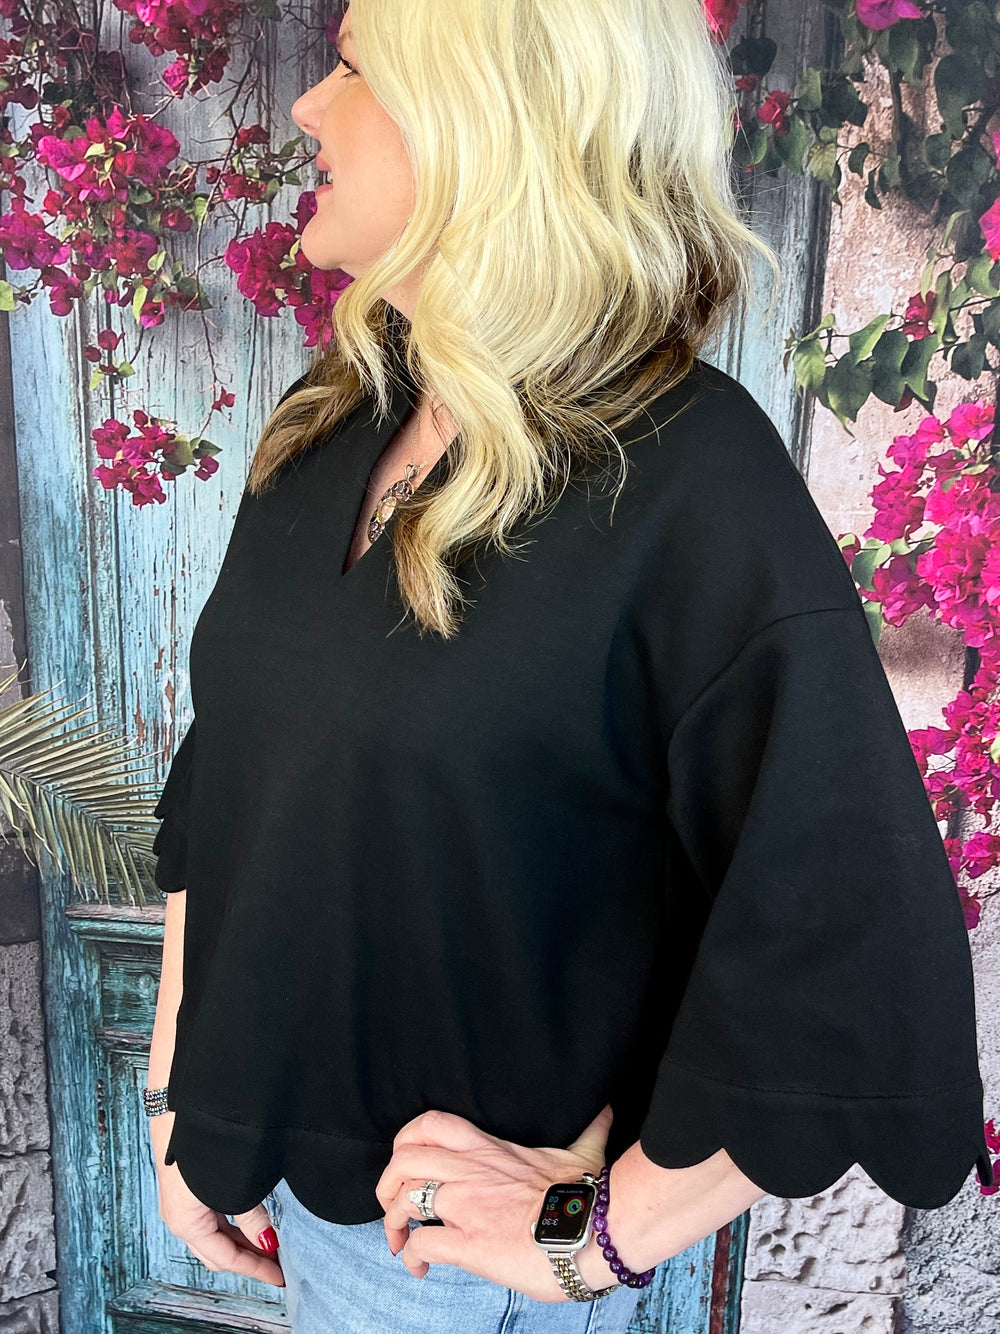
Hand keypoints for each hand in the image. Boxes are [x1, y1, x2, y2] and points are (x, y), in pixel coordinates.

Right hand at [149, 1111, 284, 1287]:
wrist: (179, 1099)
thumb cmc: (200, 1138)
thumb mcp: (232, 1182)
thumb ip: (252, 1215)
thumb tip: (269, 1240)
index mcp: (186, 1222)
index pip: (226, 1258)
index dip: (255, 1269)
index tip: (279, 1276)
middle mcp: (179, 1218)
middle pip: (217, 1253)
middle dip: (248, 1260)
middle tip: (278, 1265)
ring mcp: (180, 1203)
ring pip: (213, 1237)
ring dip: (240, 1244)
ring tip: (269, 1246)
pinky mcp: (185, 1188)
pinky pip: (209, 1220)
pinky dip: (231, 1227)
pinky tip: (250, 1223)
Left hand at [375, 1103, 616, 1302]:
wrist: (594, 1231)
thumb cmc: (589, 1195)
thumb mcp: (584, 1152)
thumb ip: (588, 1130)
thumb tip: (606, 1111)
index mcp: (491, 1149)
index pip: (432, 1125)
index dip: (406, 1140)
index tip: (406, 1160)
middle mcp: (472, 1172)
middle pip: (405, 1160)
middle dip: (388, 1183)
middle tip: (392, 1205)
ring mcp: (468, 1207)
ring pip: (404, 1200)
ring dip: (393, 1222)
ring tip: (400, 1240)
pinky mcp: (470, 1244)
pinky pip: (421, 1244)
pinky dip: (410, 1257)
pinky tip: (419, 1268)